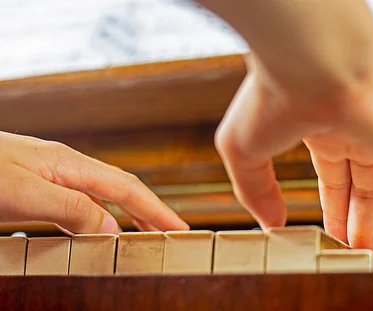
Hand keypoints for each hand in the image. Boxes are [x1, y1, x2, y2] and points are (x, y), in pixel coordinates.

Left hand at [0, 131, 188, 233]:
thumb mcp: (24, 192)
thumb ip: (71, 208)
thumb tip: (111, 228)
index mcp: (69, 164)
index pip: (126, 188)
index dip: (156, 209)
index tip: (179, 229)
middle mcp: (65, 168)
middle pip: (119, 190)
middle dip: (149, 211)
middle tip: (171, 233)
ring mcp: (50, 177)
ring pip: (100, 199)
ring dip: (125, 217)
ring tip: (144, 234)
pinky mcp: (35, 190)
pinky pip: (78, 207)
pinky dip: (97, 220)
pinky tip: (97, 231)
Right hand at [215, 53, 372, 249]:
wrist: (311, 63)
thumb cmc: (273, 96)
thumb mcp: (246, 152)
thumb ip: (256, 190)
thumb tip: (270, 222)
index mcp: (324, 132)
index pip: (335, 178)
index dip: (335, 210)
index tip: (334, 238)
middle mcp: (363, 132)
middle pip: (371, 185)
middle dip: (366, 222)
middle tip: (366, 253)